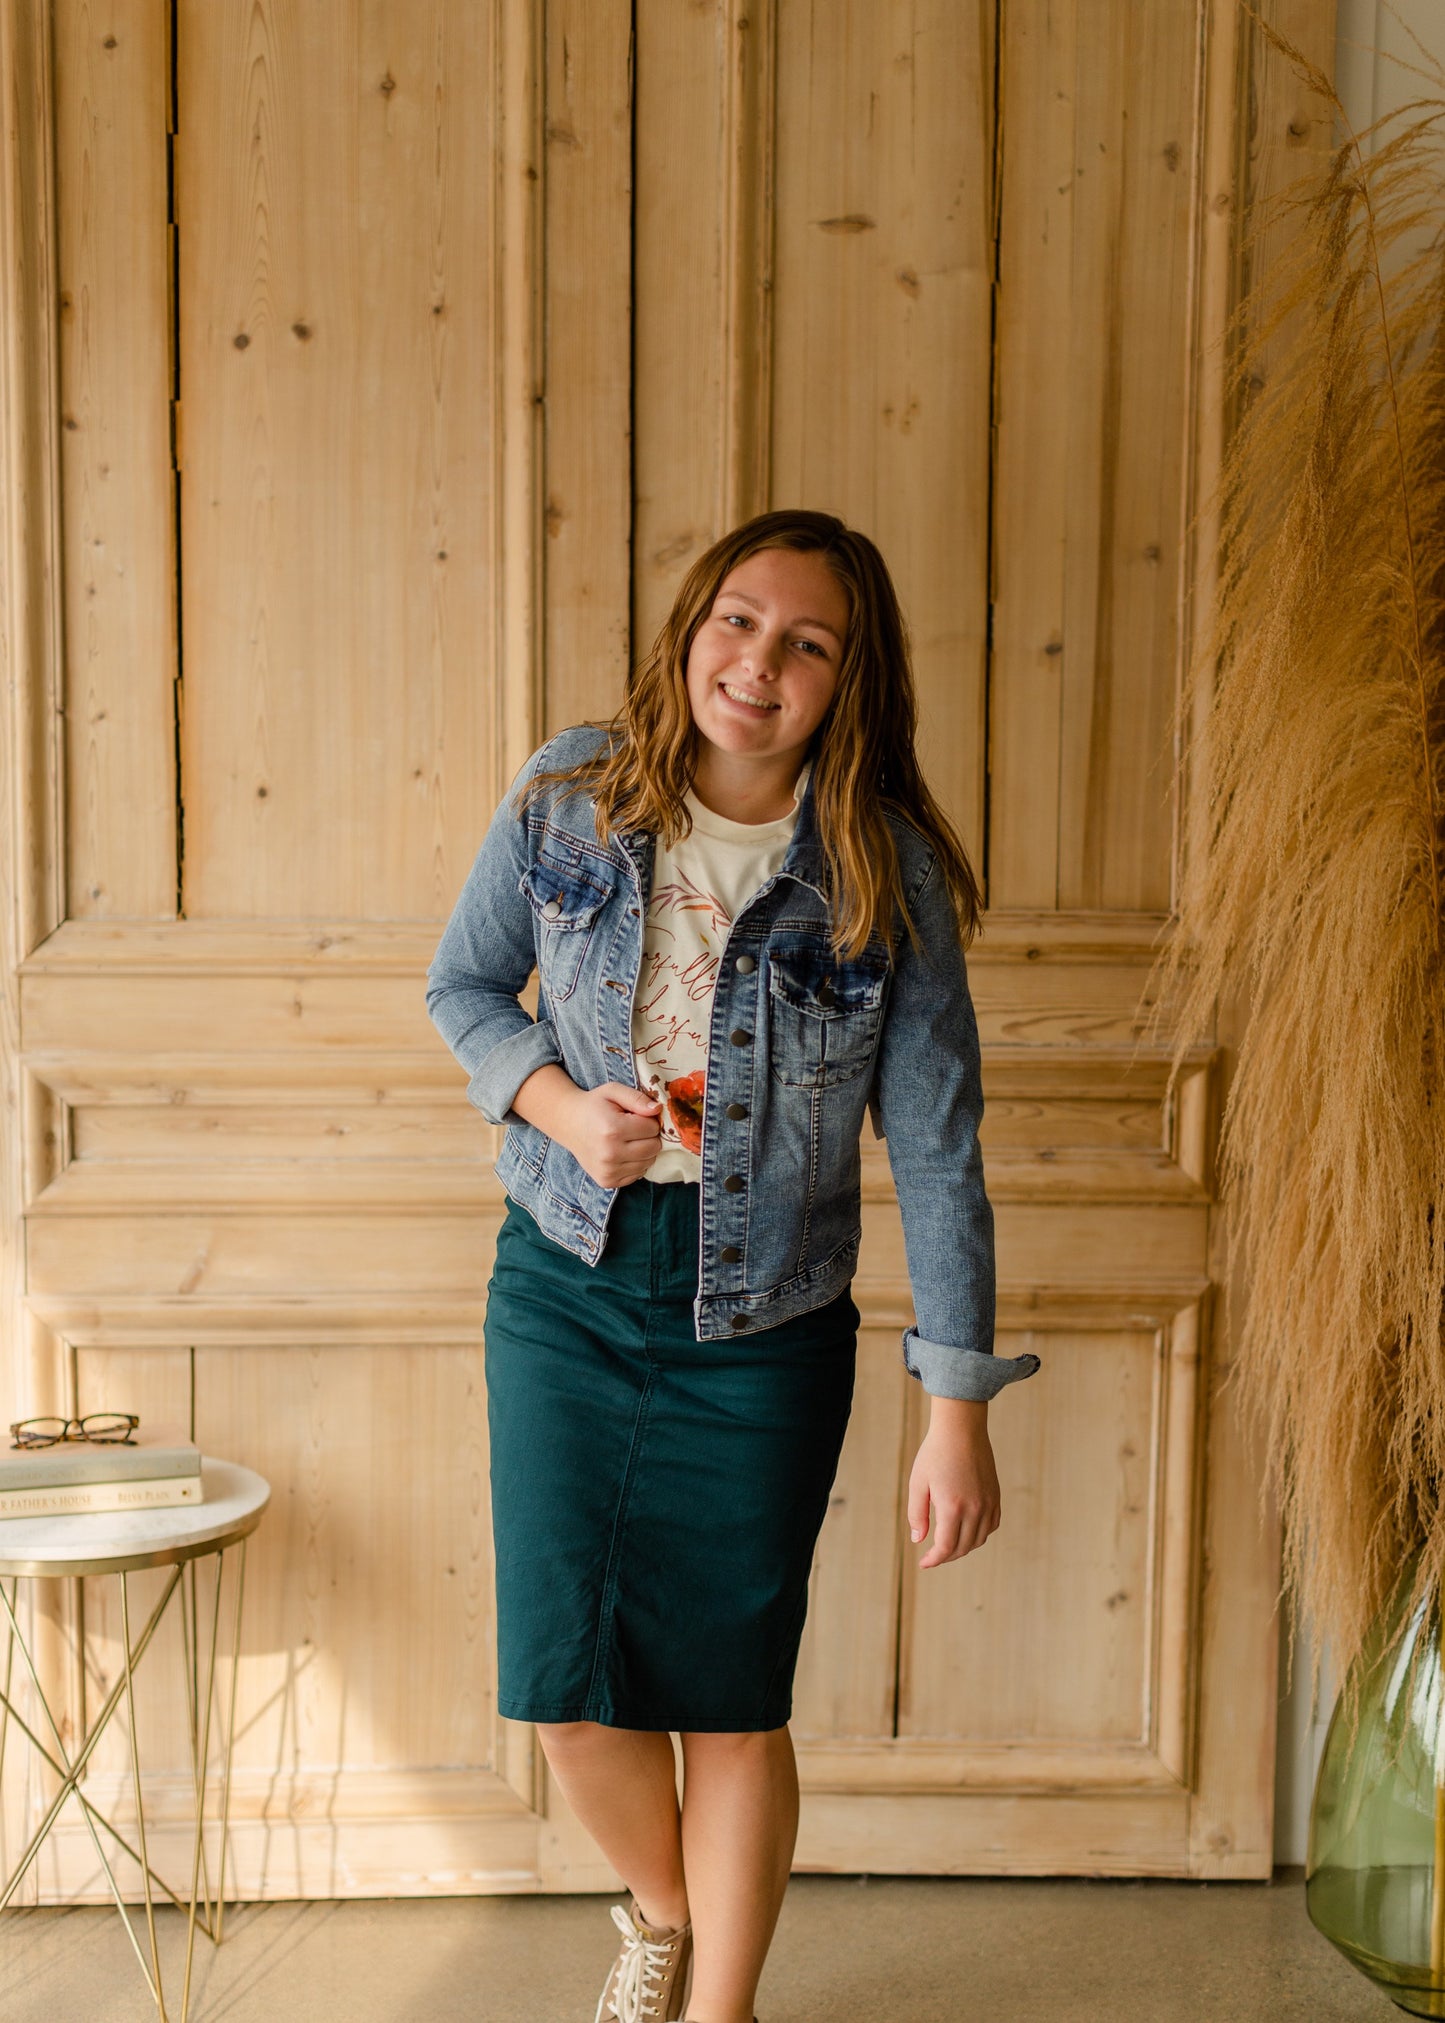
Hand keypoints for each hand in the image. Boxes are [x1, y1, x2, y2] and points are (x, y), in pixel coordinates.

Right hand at [556, 1080, 662, 1187]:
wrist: (568, 1123)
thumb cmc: (594, 1105)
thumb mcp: (614, 1091)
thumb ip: (637, 1098)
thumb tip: (658, 1110)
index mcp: (612, 1129)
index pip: (653, 1128)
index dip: (648, 1120)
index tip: (634, 1117)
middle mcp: (610, 1154)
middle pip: (654, 1148)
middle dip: (649, 1136)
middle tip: (632, 1129)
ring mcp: (608, 1171)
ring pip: (648, 1163)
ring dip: (643, 1151)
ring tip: (626, 1140)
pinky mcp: (607, 1181)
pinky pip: (637, 1175)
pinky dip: (635, 1163)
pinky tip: (621, 1153)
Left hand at [907, 1398, 999, 1569]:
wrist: (962, 1429)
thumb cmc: (935, 1454)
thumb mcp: (918, 1483)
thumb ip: (917, 1514)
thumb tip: (919, 1540)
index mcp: (953, 1507)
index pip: (946, 1547)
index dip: (934, 1559)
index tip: (923, 1563)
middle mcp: (975, 1508)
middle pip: (963, 1547)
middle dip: (946, 1556)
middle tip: (933, 1556)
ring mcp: (988, 1503)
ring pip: (979, 1539)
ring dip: (963, 1547)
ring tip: (948, 1545)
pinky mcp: (995, 1496)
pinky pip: (992, 1525)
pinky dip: (980, 1534)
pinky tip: (967, 1531)